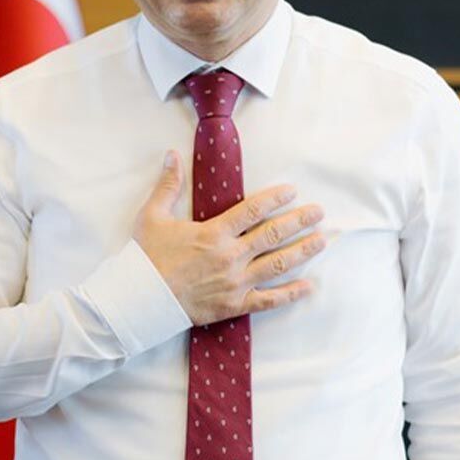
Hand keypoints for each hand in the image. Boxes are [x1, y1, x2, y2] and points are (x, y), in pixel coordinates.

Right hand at [134, 151, 325, 325]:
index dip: (276, 199)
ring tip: (322, 241)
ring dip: (303, 251)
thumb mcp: (152, 217)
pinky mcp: (235, 305)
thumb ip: (168, 185)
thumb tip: (171, 154)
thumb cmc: (145, 258)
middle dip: (299, 221)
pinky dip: (291, 294)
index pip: (253, 210)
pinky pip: (269, 300)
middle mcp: (230, 256)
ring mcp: (235, 282)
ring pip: (278, 265)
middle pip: (273, 235)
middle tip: (319, 212)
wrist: (137, 301)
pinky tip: (309, 286)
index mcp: (213, 233)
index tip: (292, 191)